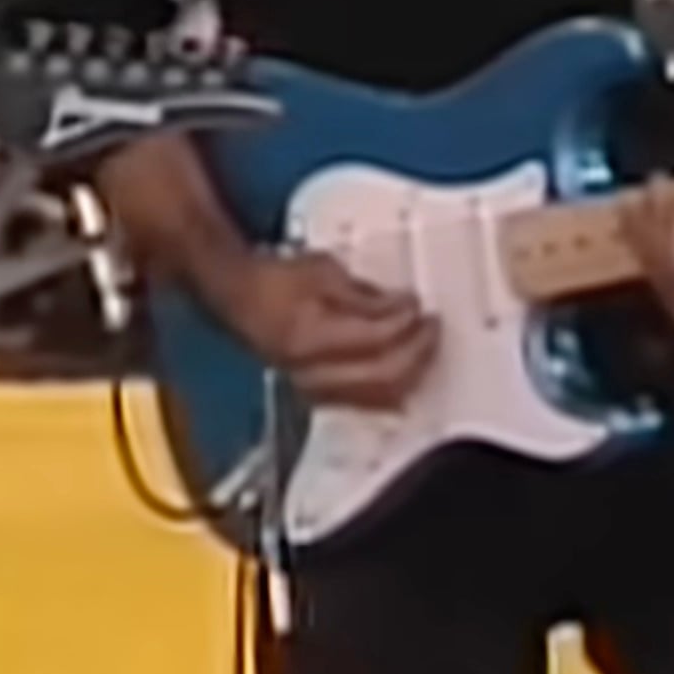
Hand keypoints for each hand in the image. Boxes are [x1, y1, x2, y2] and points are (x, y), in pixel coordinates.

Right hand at [220, 251, 438, 410]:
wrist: (241, 301)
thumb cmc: (279, 280)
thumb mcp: (324, 271)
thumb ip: (366, 296)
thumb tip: (403, 308)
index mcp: (311, 338)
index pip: (374, 339)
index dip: (404, 322)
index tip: (418, 304)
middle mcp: (314, 373)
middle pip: (384, 375)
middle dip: (417, 350)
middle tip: (433, 325)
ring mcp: (316, 391)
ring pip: (380, 396)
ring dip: (411, 371)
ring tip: (426, 345)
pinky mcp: (320, 397)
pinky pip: (368, 402)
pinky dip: (395, 388)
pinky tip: (410, 373)